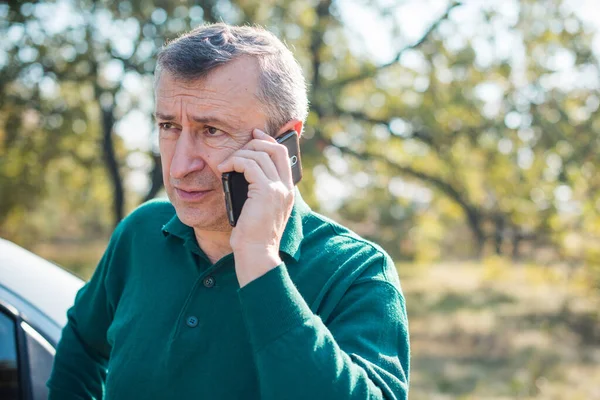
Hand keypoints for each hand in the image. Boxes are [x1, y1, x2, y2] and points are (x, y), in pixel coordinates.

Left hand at [217, 128, 294, 286]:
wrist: (257, 254)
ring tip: (226, 165)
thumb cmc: (253, 237)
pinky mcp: (266, 191)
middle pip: (275, 149)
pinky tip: (224, 169)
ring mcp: (278, 189)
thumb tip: (243, 172)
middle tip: (238, 146)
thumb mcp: (257, 210)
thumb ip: (257, 192)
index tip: (255, 135)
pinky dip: (234, 162)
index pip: (282, 155)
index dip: (268, 141)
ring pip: (260, 154)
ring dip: (239, 155)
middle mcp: (286, 188)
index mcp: (286, 191)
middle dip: (256, 141)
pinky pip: (249, 164)